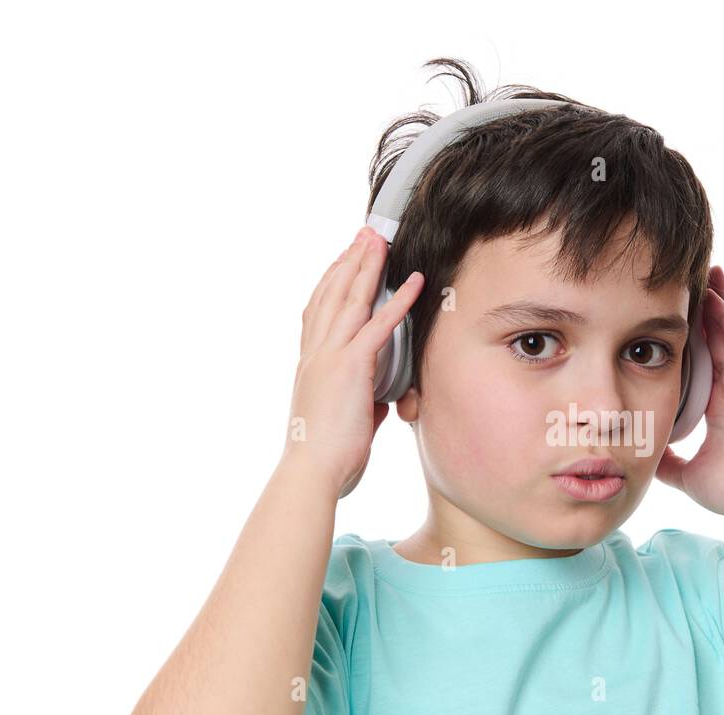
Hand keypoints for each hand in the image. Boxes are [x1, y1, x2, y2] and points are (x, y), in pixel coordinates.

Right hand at [280, 226, 423, 497]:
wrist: (311, 472)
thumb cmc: (326, 457)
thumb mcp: (346, 422)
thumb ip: (362, 404)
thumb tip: (378, 402)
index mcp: (311, 364)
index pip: (319, 310)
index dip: (331, 280)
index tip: (343, 258)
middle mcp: (316, 353)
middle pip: (332, 293)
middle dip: (349, 260)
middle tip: (363, 234)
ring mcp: (330, 356)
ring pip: (350, 299)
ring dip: (368, 266)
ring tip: (380, 240)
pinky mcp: (351, 366)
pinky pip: (379, 325)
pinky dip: (398, 300)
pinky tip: (413, 281)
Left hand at [655, 265, 723, 528]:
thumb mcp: (687, 474)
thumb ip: (668, 461)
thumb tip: (645, 457)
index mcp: (719, 406)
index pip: (699, 362)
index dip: (686, 339)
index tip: (665, 320)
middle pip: (714, 337)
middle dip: (700, 310)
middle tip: (681, 282)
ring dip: (715, 300)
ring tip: (701, 270)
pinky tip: (714, 290)